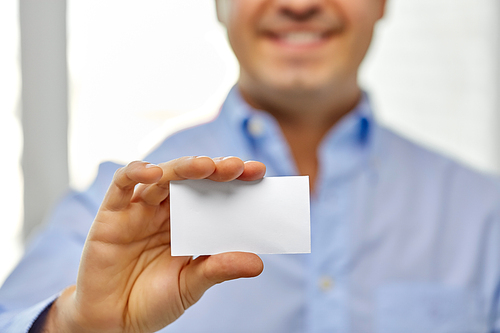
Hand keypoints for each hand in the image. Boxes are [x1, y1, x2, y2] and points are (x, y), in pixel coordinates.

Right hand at [47, 156, 265, 332]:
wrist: (113, 322)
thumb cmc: (153, 301)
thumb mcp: (191, 286)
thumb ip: (218, 270)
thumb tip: (257, 263)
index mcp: (188, 224)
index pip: (213, 194)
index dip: (234, 181)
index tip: (259, 173)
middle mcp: (165, 211)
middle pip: (190, 178)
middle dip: (214, 169)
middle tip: (236, 167)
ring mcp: (139, 210)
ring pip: (162, 176)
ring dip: (184, 167)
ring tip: (205, 166)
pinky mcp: (112, 214)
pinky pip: (121, 184)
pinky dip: (135, 172)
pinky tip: (153, 173)